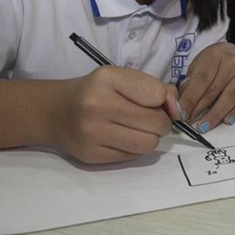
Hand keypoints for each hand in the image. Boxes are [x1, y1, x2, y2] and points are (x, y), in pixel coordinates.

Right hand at [49, 66, 180, 163]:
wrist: (56, 111)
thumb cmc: (97, 91)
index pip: (156, 95)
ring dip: (151, 137)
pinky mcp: (91, 155)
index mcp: (107, 78)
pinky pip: (133, 157)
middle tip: (150, 118)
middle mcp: (97, 105)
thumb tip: (178, 111)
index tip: (155, 101)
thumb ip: (156, 88)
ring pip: (148, 144)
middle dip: (161, 122)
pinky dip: (135, 148)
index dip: (162, 100)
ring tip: (138, 129)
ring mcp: (92, 132)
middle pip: (156, 123)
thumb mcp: (123, 78)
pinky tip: (122, 137)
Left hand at [178, 43, 234, 131]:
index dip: (191, 99)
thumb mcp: (197, 67)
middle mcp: (232, 61)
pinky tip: (226, 121)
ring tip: (204, 127)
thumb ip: (190, 85)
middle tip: (189, 123)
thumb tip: (182, 107)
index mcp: (214, 55)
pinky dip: (234, 113)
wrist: (233, 53)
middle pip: (214, 90)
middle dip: (199, 110)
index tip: (182, 114)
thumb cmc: (212, 62)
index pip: (201, 81)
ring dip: (215, 115)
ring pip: (229, 98)